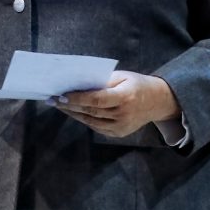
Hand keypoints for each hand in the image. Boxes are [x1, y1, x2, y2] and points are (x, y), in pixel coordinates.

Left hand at [52, 70, 180, 138]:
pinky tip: (72, 112)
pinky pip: (96, 127)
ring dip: (72, 113)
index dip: (77, 98)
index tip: (60, 95)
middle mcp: (124, 114)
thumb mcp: (122, 76)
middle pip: (91, 111)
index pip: (96, 99)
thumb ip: (101, 81)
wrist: (158, 102)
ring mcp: (122, 127)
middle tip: (52, 100)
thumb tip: (76, 83)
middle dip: (69, 106)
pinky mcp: (119, 134)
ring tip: (58, 105)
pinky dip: (83, 119)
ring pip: (91, 121)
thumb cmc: (136, 84)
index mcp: (125, 97)